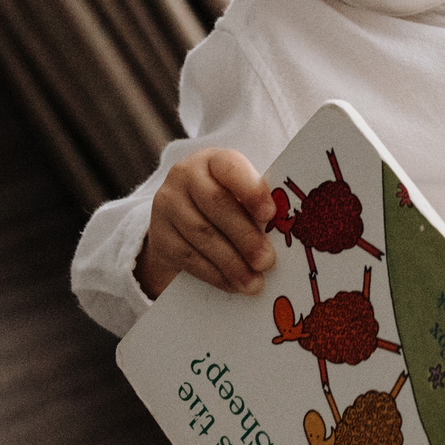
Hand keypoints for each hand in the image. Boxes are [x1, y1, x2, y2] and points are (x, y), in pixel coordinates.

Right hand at [136, 148, 277, 296]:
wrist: (178, 222)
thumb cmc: (225, 204)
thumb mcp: (239, 194)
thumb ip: (257, 205)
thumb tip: (284, 231)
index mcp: (212, 160)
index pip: (230, 166)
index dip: (251, 190)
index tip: (270, 214)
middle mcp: (185, 175)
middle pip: (216, 204)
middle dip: (244, 236)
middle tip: (267, 261)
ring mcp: (167, 205)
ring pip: (201, 234)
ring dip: (232, 262)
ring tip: (255, 282)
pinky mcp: (160, 236)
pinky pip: (189, 257)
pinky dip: (215, 274)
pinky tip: (233, 284)